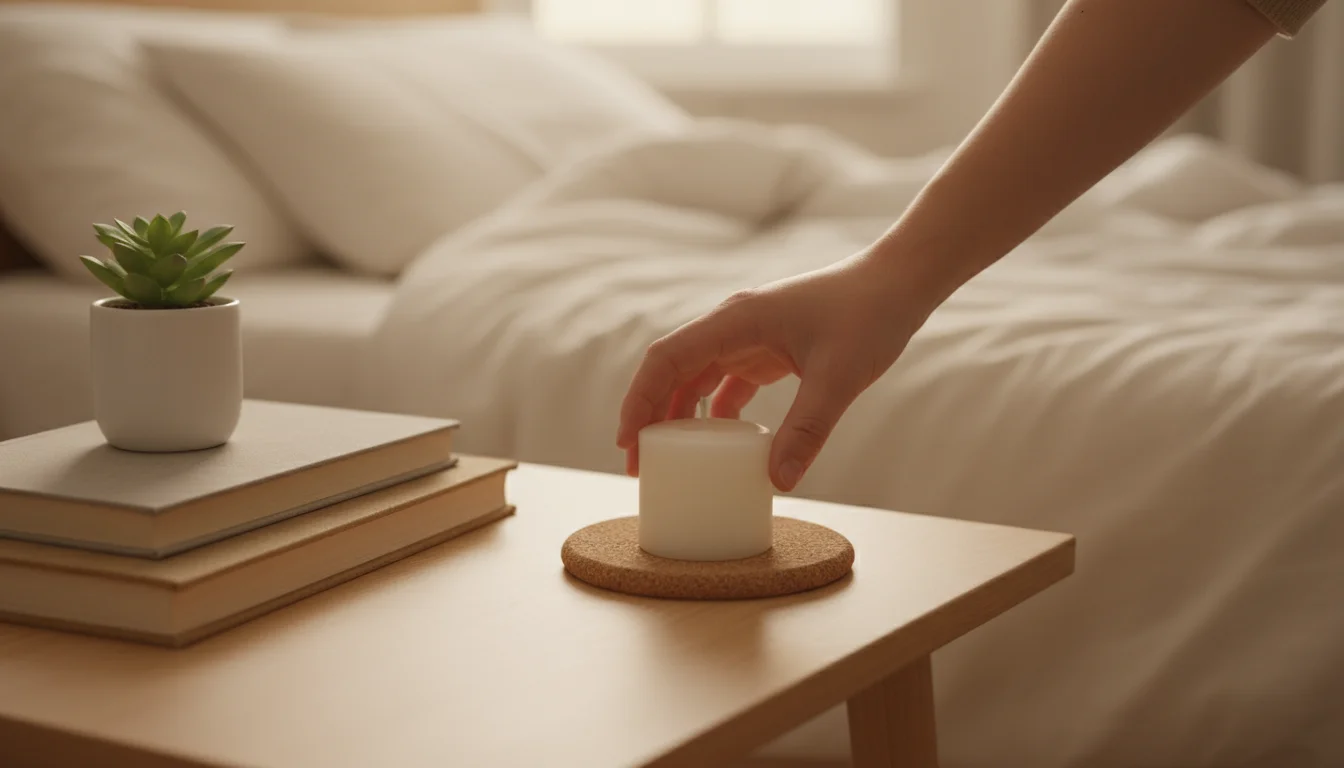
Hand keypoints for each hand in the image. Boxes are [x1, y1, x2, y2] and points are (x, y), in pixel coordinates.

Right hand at [615, 251, 932, 491]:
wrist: (899, 284)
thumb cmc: (869, 316)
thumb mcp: (840, 377)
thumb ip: (808, 429)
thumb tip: (778, 482)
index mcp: (736, 320)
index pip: (667, 359)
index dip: (639, 399)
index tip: (627, 442)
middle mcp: (733, 325)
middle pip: (672, 370)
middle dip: (649, 416)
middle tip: (639, 466)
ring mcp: (749, 337)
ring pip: (696, 378)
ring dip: (678, 416)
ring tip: (667, 460)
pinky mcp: (768, 350)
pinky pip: (727, 384)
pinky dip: (716, 415)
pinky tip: (720, 446)